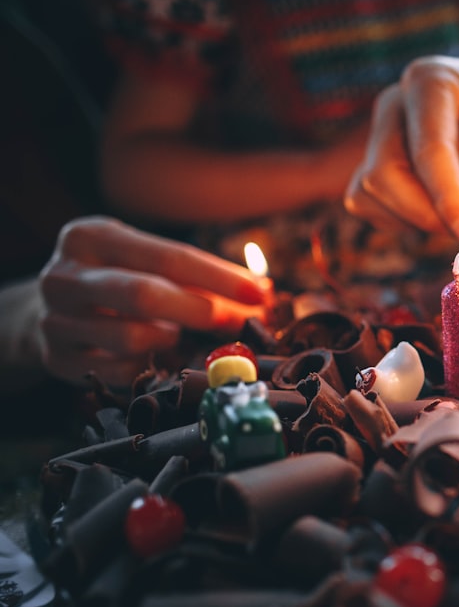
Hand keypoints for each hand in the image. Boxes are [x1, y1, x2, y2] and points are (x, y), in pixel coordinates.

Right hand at [37, 217, 267, 386]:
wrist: (47, 310)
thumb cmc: (117, 278)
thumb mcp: (146, 261)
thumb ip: (199, 276)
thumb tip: (263, 295)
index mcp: (90, 236)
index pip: (169, 257)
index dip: (220, 278)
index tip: (260, 294)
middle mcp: (64, 276)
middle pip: (144, 295)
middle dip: (201, 311)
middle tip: (237, 322)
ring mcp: (54, 320)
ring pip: (133, 338)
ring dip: (169, 339)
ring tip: (172, 331)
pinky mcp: (57, 359)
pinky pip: (122, 370)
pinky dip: (149, 365)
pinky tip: (151, 353)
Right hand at [352, 56, 458, 243]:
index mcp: (434, 81)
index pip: (429, 151)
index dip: (451, 203)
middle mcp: (395, 102)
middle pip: (384, 174)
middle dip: (429, 215)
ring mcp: (380, 132)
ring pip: (371, 193)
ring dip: (417, 220)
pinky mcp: (375, 160)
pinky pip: (370, 204)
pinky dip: (404, 222)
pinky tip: (443, 212)